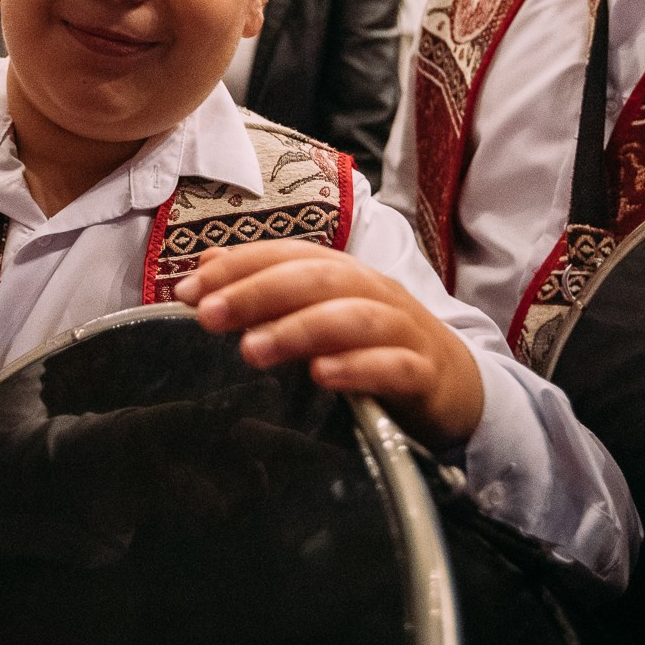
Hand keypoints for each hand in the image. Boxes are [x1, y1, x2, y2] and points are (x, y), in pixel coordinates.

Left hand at [172, 239, 483, 448]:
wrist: (457, 389)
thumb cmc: (374, 350)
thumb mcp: (319, 317)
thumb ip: (267, 294)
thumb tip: (206, 267)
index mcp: (345, 275)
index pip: (290, 254)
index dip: (239, 265)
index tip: (186, 289)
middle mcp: (375, 293)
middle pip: (318, 278)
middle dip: (258, 292)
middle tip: (208, 316)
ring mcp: (404, 331)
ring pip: (354, 317)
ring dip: (300, 329)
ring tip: (251, 350)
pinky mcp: (426, 374)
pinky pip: (394, 366)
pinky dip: (358, 367)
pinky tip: (322, 376)